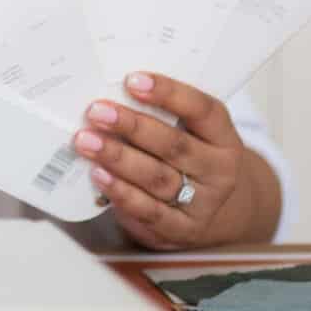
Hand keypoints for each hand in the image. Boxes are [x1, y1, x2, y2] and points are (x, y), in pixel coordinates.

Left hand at [71, 73, 278, 248]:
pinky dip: (121, 192)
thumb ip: (162, 114)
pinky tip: (99, 174)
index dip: (168, 93)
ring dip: (118, 157)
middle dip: (132, 126)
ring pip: (157, 178)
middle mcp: (218, 172)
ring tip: (87, 141)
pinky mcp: (180, 230)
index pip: (202, 110)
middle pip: (174, 145)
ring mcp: (202, 204)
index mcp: (224, 139)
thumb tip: (111, 91)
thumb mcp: (190, 134)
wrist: (211, 211)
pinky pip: (148, 211)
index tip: (131, 80)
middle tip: (97, 112)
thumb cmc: (189, 159)